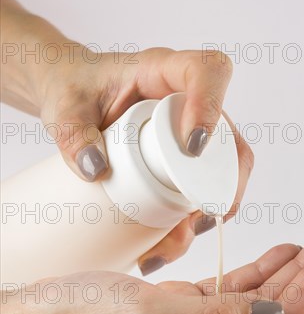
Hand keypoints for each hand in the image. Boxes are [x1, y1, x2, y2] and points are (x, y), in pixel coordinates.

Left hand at [40, 46, 253, 273]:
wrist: (71, 97)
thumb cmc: (72, 89)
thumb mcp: (63, 108)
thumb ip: (72, 134)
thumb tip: (96, 170)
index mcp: (163, 71)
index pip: (207, 72)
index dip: (211, 108)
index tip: (191, 147)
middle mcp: (187, 102)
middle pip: (229, 139)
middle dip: (221, 186)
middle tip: (196, 220)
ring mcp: (190, 131)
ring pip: (222, 172)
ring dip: (208, 211)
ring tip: (175, 242)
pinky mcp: (183, 158)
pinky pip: (202, 187)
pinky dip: (191, 218)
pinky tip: (169, 240)